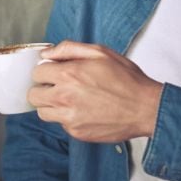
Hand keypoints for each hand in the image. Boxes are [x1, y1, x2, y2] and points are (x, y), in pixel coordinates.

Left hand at [28, 40, 162, 142]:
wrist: (146, 108)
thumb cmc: (126, 78)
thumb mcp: (100, 52)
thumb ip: (68, 49)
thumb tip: (46, 54)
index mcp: (68, 75)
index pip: (36, 73)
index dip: (45, 70)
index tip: (54, 71)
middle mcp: (65, 97)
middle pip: (34, 95)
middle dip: (43, 88)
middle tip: (57, 85)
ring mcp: (70, 118)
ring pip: (42, 112)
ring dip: (50, 105)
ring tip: (68, 98)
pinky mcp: (77, 132)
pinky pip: (60, 124)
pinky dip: (67, 117)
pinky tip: (83, 110)